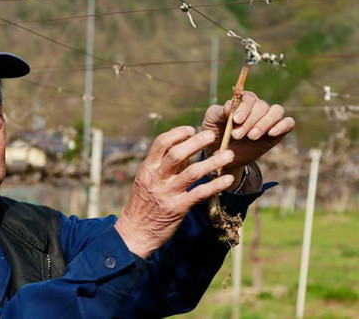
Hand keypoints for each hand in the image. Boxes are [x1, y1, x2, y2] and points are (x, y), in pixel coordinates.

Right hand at [115, 126, 236, 258]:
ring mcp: (167, 194)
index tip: (190, 129)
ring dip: (212, 162)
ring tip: (229, 155)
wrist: (134, 233)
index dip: (177, 133)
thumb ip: (163, 166)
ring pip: (192, 173)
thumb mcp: (145, 181)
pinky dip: (215, 185)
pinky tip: (227, 179)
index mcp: (147, 169)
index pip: (161, 143)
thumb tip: (184, 151)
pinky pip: (199, 194)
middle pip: (177, 154)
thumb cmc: (142, 204)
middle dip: (196, 142)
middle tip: (212, 135)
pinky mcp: (178, 208)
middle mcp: (156, 179)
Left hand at [203, 91, 294, 188]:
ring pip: (276, 111)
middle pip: (262, 106)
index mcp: (242, 102)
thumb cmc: (214, 134)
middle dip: (250, 121)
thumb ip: (219, 112)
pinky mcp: (277, 133)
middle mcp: (257, 108)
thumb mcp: (211, 121)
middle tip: (237, 135)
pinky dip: (283, 125)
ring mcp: (269, 119)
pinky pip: (289, 123)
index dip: (244, 108)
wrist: (221, 156)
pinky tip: (271, 133)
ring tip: (252, 136)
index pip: (249, 98)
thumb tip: (230, 105)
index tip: (236, 120)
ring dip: (265, 123)